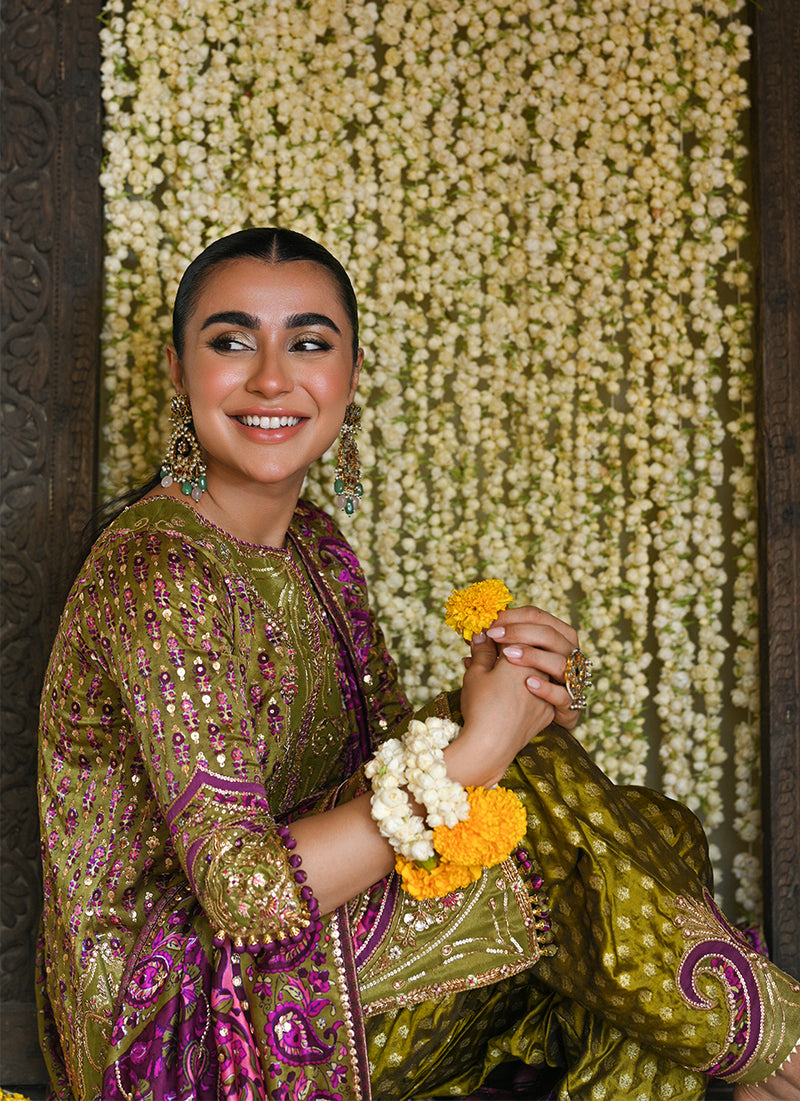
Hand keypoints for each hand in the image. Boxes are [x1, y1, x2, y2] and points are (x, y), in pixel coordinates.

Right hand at [450, 630, 555, 787]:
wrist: (491, 747)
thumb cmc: (481, 706)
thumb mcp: (476, 673)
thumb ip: (482, 651)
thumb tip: (482, 635)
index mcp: (524, 656)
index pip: (514, 634)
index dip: (498, 633)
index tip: (484, 637)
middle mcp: (541, 671)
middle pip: (529, 651)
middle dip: (510, 649)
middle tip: (488, 652)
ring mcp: (547, 693)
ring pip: (535, 672)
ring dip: (519, 669)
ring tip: (496, 676)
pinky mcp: (548, 712)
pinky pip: (539, 693)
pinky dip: (525, 689)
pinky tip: (508, 693)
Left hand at [483, 606, 582, 732]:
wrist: (521, 731)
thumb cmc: (510, 693)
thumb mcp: (498, 668)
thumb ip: (491, 650)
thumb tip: (475, 635)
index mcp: (552, 641)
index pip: (538, 617)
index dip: (514, 616)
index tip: (491, 623)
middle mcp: (565, 659)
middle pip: (551, 634)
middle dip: (521, 631)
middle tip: (494, 635)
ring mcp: (569, 683)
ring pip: (560, 662)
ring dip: (533, 656)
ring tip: (508, 656)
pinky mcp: (569, 708)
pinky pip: (563, 695)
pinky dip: (546, 688)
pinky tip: (528, 684)